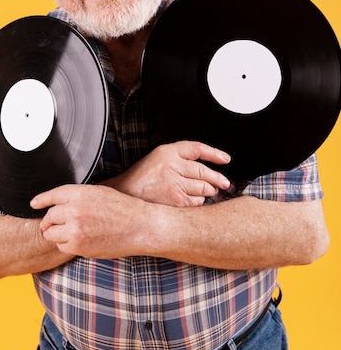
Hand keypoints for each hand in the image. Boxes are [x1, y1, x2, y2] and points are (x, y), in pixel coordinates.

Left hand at [31, 184, 150, 257]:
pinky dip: (65, 244)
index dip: (41, 200)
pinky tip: (78, 240)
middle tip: (53, 224)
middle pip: (49, 217)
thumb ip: (78, 196)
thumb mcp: (99, 193)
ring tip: (68, 232)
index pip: (52, 196)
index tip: (34, 204)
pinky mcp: (78, 246)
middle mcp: (74, 210)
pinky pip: (61, 246)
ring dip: (56, 233)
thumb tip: (61, 202)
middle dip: (49, 221)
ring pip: (51, 233)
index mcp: (79, 193)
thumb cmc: (123, 209)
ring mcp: (75, 229)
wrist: (139, 226)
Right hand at [109, 140, 230, 206]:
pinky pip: (197, 201)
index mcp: (166, 152)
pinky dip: (199, 202)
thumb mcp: (156, 160)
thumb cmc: (140, 180)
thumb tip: (204, 168)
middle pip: (203, 170)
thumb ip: (177, 160)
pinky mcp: (176, 200)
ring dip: (209, 191)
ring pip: (203, 187)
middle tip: (224, 182)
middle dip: (217, 178)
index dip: (214, 153)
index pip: (197, 148)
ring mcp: (174, 183)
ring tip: (210, 192)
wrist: (124, 196)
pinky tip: (195, 201)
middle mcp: (171, 165)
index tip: (225, 159)